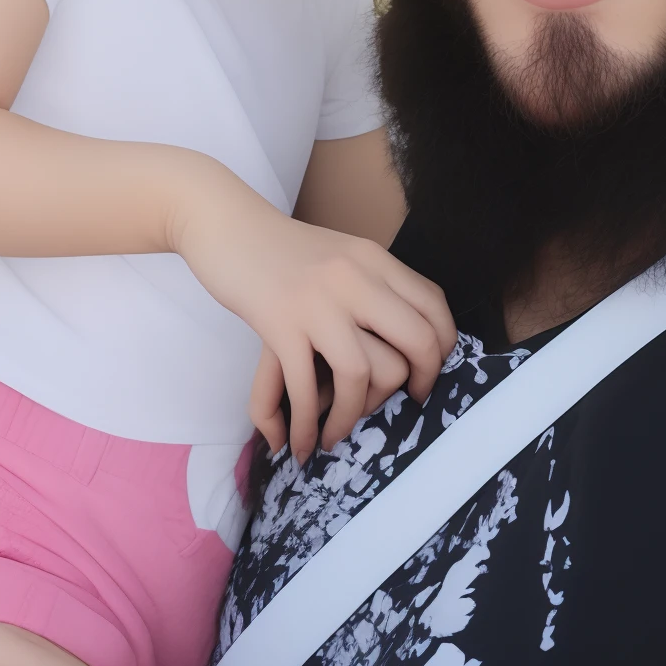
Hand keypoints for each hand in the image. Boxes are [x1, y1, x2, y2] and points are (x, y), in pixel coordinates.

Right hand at [175, 170, 454, 462]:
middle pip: (416, 342)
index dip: (442, 350)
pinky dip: (306, 425)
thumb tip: (401, 343)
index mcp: (374, 259)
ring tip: (337, 434)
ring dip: (352, 416)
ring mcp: (317, 300)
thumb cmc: (280, 247)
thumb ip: (371, 287)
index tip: (425, 375)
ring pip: (362, 373)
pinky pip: (303, 387)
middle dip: (416, 385)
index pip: (434, 306)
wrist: (224, 224)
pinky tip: (300, 442)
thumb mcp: (339, 255)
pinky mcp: (279, 321)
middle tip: (400, 406)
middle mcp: (355, 277)